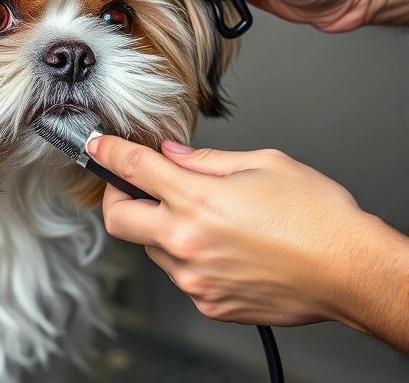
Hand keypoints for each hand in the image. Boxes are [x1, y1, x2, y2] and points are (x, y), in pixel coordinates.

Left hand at [90, 135, 408, 352]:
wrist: (351, 272)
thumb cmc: (318, 219)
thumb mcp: (263, 164)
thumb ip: (206, 160)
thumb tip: (172, 154)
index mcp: (197, 200)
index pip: (133, 169)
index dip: (108, 152)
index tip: (97, 146)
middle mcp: (187, 242)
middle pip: (119, 219)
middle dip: (117, 198)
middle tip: (133, 187)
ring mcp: (194, 278)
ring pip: (151, 249)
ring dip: (159, 229)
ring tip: (201, 219)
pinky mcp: (208, 303)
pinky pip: (180, 275)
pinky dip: (187, 257)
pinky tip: (220, 247)